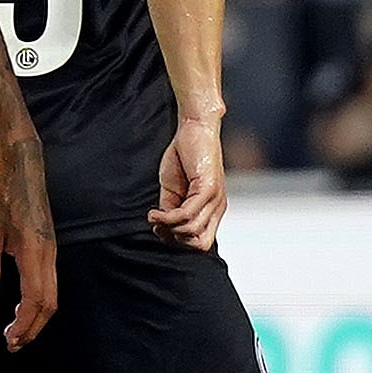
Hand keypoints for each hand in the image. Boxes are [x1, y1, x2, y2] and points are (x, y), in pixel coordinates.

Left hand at [0, 141, 58, 348]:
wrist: (23, 168)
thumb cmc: (3, 196)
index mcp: (33, 251)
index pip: (34, 299)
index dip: (24, 323)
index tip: (10, 339)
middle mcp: (48, 254)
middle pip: (49, 303)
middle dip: (33, 327)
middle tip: (13, 343)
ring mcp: (51, 251)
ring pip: (52, 294)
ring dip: (36, 316)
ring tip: (17, 331)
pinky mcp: (48, 247)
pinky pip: (49, 282)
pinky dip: (38, 301)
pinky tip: (22, 306)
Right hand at [151, 109, 227, 248]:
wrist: (194, 128)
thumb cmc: (185, 155)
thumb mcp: (174, 189)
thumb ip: (171, 209)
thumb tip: (164, 227)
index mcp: (212, 209)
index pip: (201, 242)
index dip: (178, 241)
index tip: (160, 228)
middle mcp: (217, 207)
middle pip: (199, 244)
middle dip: (174, 239)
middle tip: (158, 225)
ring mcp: (215, 199)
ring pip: (190, 231)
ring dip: (166, 227)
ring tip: (153, 215)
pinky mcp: (208, 188)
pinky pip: (187, 213)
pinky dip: (167, 217)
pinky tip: (154, 211)